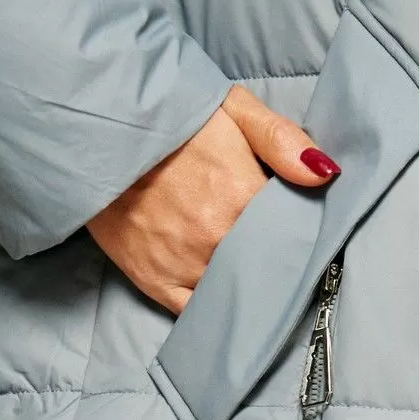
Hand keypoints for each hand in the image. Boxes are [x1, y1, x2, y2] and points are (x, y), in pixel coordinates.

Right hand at [85, 84, 339, 312]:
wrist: (93, 133)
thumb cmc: (166, 116)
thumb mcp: (231, 107)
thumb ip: (282, 140)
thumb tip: (325, 174)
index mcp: (242, 196)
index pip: (293, 231)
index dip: (303, 231)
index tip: (307, 230)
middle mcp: (216, 239)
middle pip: (266, 266)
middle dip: (277, 261)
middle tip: (281, 253)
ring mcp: (185, 265)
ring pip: (235, 293)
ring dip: (248, 287)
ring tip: (255, 277)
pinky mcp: (156, 282)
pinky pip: (197, 312)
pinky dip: (215, 309)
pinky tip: (226, 302)